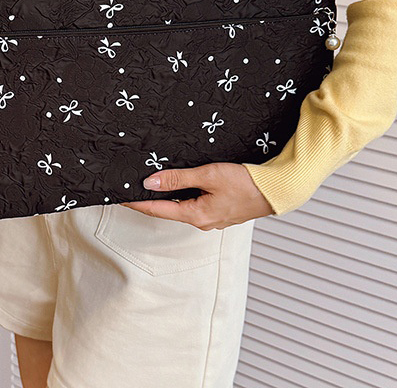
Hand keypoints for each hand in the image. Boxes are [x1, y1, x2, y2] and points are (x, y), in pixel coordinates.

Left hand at [120, 162, 273, 228]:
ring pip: (181, 206)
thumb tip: (151, 182)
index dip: (136, 202)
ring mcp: (211, 217)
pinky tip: (178, 183)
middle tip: (130, 187)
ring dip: (166, 195)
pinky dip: (182, 194)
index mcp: (196, 215)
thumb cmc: (247, 184)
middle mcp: (202, 221)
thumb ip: (178, 178)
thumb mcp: (209, 175)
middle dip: (149, 199)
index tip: (119, 196)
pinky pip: (194, 203)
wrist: (277, 190)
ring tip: (150, 183)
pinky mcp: (219, 210)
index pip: (156, 210)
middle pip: (167, 210)